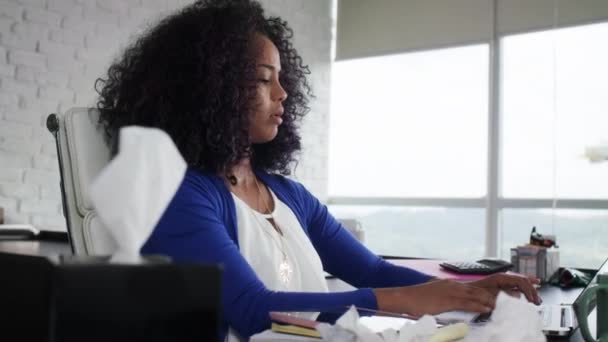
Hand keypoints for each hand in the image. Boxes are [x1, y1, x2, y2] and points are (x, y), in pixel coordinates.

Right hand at [374, 279, 496, 316]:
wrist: (405, 297)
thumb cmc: (416, 299)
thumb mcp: (432, 296)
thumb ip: (443, 299)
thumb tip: (449, 306)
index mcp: (448, 284)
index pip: (470, 288)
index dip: (482, 293)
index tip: (492, 298)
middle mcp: (451, 285)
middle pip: (476, 290)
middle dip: (489, 296)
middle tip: (500, 302)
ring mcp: (450, 292)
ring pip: (474, 295)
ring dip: (487, 300)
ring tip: (498, 306)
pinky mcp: (448, 300)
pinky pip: (468, 303)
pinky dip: (479, 305)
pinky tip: (487, 308)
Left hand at [468, 273, 541, 304]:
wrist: (466, 292)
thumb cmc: (475, 293)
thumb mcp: (489, 296)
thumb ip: (503, 296)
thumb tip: (517, 296)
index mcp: (501, 277)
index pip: (520, 281)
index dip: (528, 290)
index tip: (532, 300)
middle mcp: (503, 277)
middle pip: (522, 281)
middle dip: (532, 291)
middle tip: (537, 301)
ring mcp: (503, 280)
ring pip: (521, 281)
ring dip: (530, 289)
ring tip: (537, 298)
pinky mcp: (502, 285)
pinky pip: (517, 284)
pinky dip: (526, 285)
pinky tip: (534, 282)